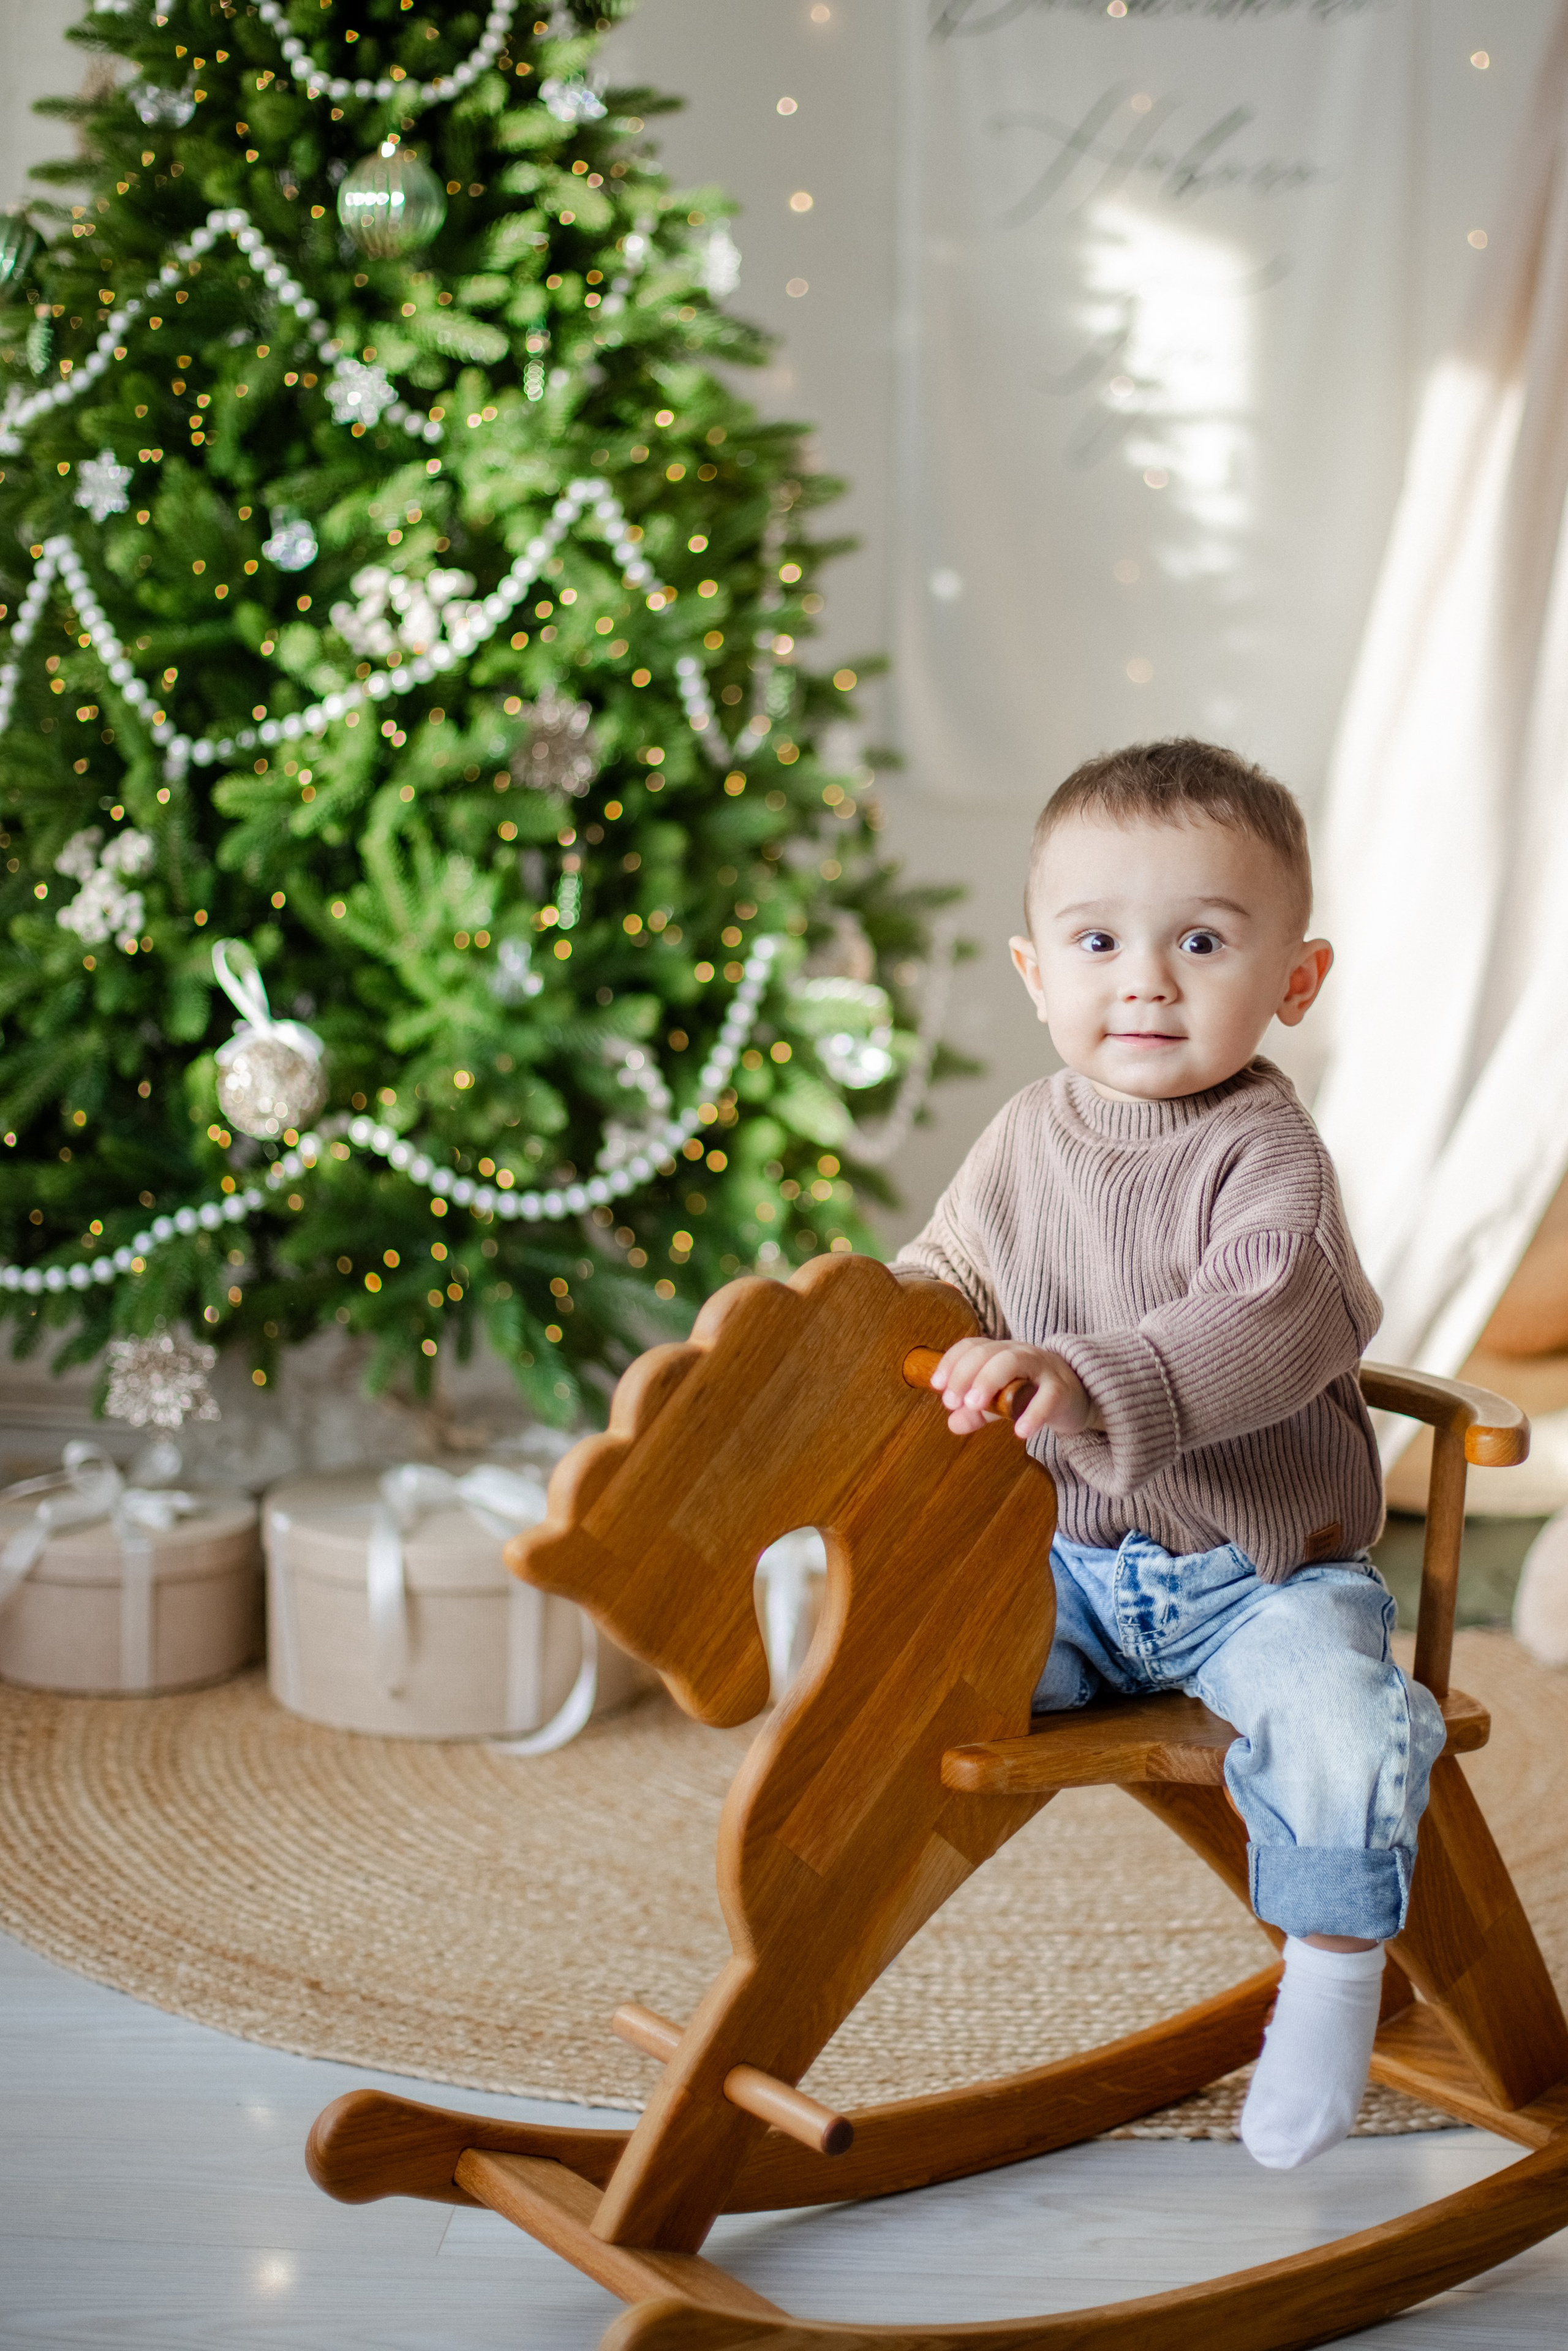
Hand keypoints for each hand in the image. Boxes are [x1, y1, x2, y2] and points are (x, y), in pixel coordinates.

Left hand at [930, 1338, 1100, 1442]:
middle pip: (988, 1352)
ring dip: (989, 1381)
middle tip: (951, 1401)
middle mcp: (1019, 1353)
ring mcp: (1042, 1367)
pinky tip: (1019, 1431)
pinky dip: (1033, 1413)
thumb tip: (953, 1423)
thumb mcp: (1002, 1402)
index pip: (972, 1346)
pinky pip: (1048, 1396)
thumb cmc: (1035, 1394)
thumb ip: (978, 1412)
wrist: (1082, 1395)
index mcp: (1001, 1352)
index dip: (951, 1362)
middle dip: (965, 1374)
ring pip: (1014, 1361)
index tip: (937, 1386)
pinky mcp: (1062, 1388)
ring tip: (975, 1406)